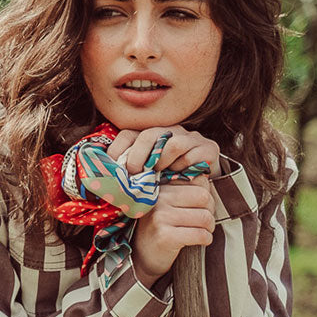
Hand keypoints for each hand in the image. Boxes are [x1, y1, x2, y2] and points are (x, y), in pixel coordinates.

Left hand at [106, 125, 221, 177]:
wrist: (202, 185)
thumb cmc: (169, 181)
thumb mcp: (147, 176)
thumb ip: (132, 174)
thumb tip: (108, 180)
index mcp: (152, 135)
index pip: (129, 134)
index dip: (118, 149)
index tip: (112, 166)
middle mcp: (171, 131)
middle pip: (150, 134)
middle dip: (139, 155)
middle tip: (134, 172)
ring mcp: (191, 138)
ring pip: (174, 143)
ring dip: (162, 161)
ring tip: (158, 174)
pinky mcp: (208, 148)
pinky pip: (193, 154)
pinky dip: (183, 166)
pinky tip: (178, 175)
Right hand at [131, 178, 214, 288]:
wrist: (140, 258)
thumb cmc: (159, 230)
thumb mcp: (168, 205)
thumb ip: (185, 190)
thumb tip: (207, 173)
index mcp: (161, 188)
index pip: (198, 181)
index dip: (207, 196)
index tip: (201, 208)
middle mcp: (159, 199)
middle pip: (204, 197)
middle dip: (210, 211)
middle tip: (205, 222)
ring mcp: (160, 217)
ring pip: (204, 217)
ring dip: (210, 227)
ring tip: (203, 231)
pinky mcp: (165, 236)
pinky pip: (199, 234)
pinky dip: (206, 239)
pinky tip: (201, 241)